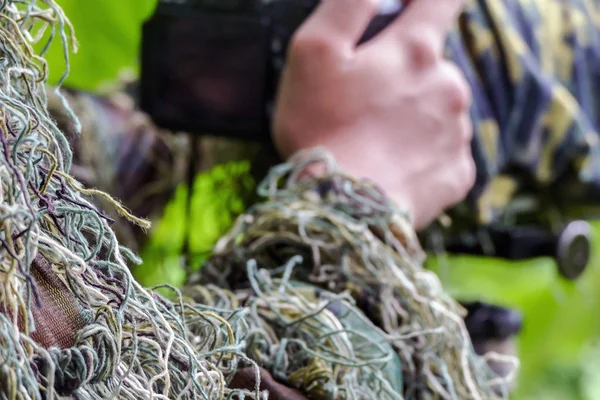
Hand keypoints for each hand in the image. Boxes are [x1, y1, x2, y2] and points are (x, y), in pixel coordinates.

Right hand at [272, 0, 473, 228]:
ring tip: (372, 142)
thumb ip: (350, 4)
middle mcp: (449, 85)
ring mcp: (458, 132)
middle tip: (361, 106)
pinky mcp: (459, 173)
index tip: (415, 8)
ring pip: (437, 109)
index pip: (442, 0)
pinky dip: (419, 153)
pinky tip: (390, 166)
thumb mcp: (314, 51)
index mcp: (415, 51)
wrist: (345, 211)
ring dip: (410, 116)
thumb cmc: (321, 131)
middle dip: (402, 75)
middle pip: (430, 65)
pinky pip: (441, 151)